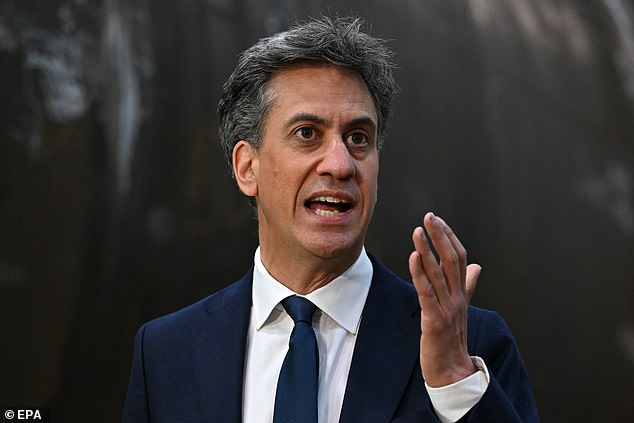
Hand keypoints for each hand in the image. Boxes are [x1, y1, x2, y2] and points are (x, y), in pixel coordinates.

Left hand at [408, 212, 481, 386]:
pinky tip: (413, 257)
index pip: (460, 258)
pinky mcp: (434, 319)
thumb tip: (476, 266)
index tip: (437, 221)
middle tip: (429, 217)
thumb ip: (468, 286)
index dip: (449, 237)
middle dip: (440, 236)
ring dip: (427, 250)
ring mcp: (447, 308)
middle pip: (451, 260)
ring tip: (418, 231)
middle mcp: (456, 297)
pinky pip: (427, 292)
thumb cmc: (453, 340)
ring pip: (438, 273)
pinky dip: (420, 273)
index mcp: (461, 293)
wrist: (453, 371)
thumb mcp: (460, 309)